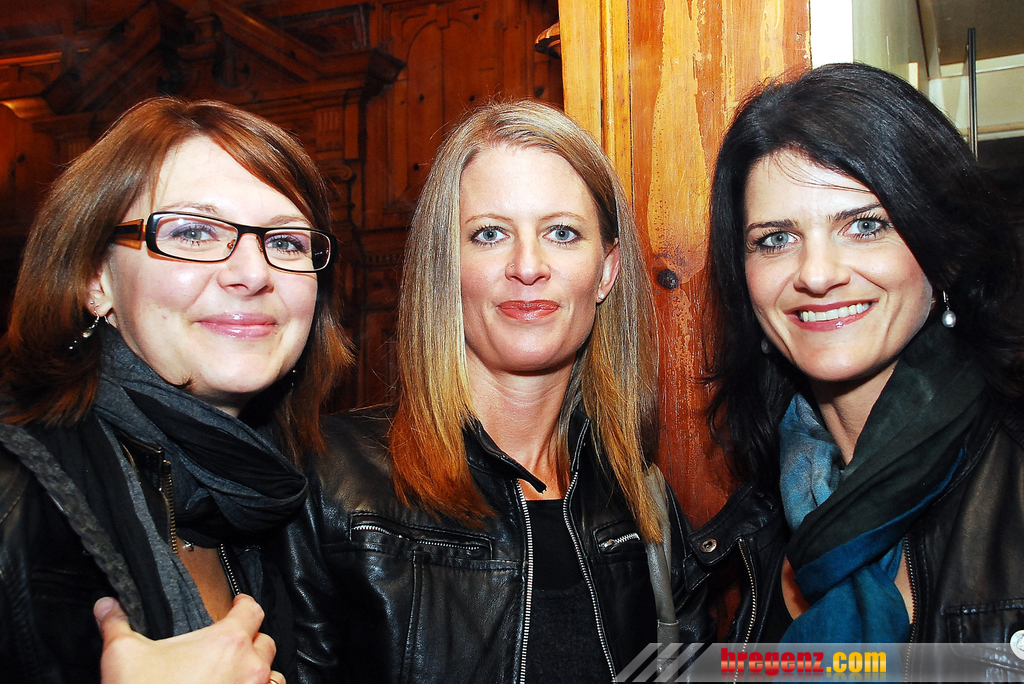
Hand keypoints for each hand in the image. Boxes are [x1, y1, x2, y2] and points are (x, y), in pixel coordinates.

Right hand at [94, 594, 284, 683]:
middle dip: (249, 640)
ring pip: (270, 674)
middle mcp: (249, 667)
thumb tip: (105, 606)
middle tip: (230, 645)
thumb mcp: (123, 655)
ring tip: (238, 672)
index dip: (244, 604)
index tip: (238, 604)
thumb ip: (117, 624)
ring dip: (257, 670)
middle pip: (264, 642)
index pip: (252, 610)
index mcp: (227, 642)